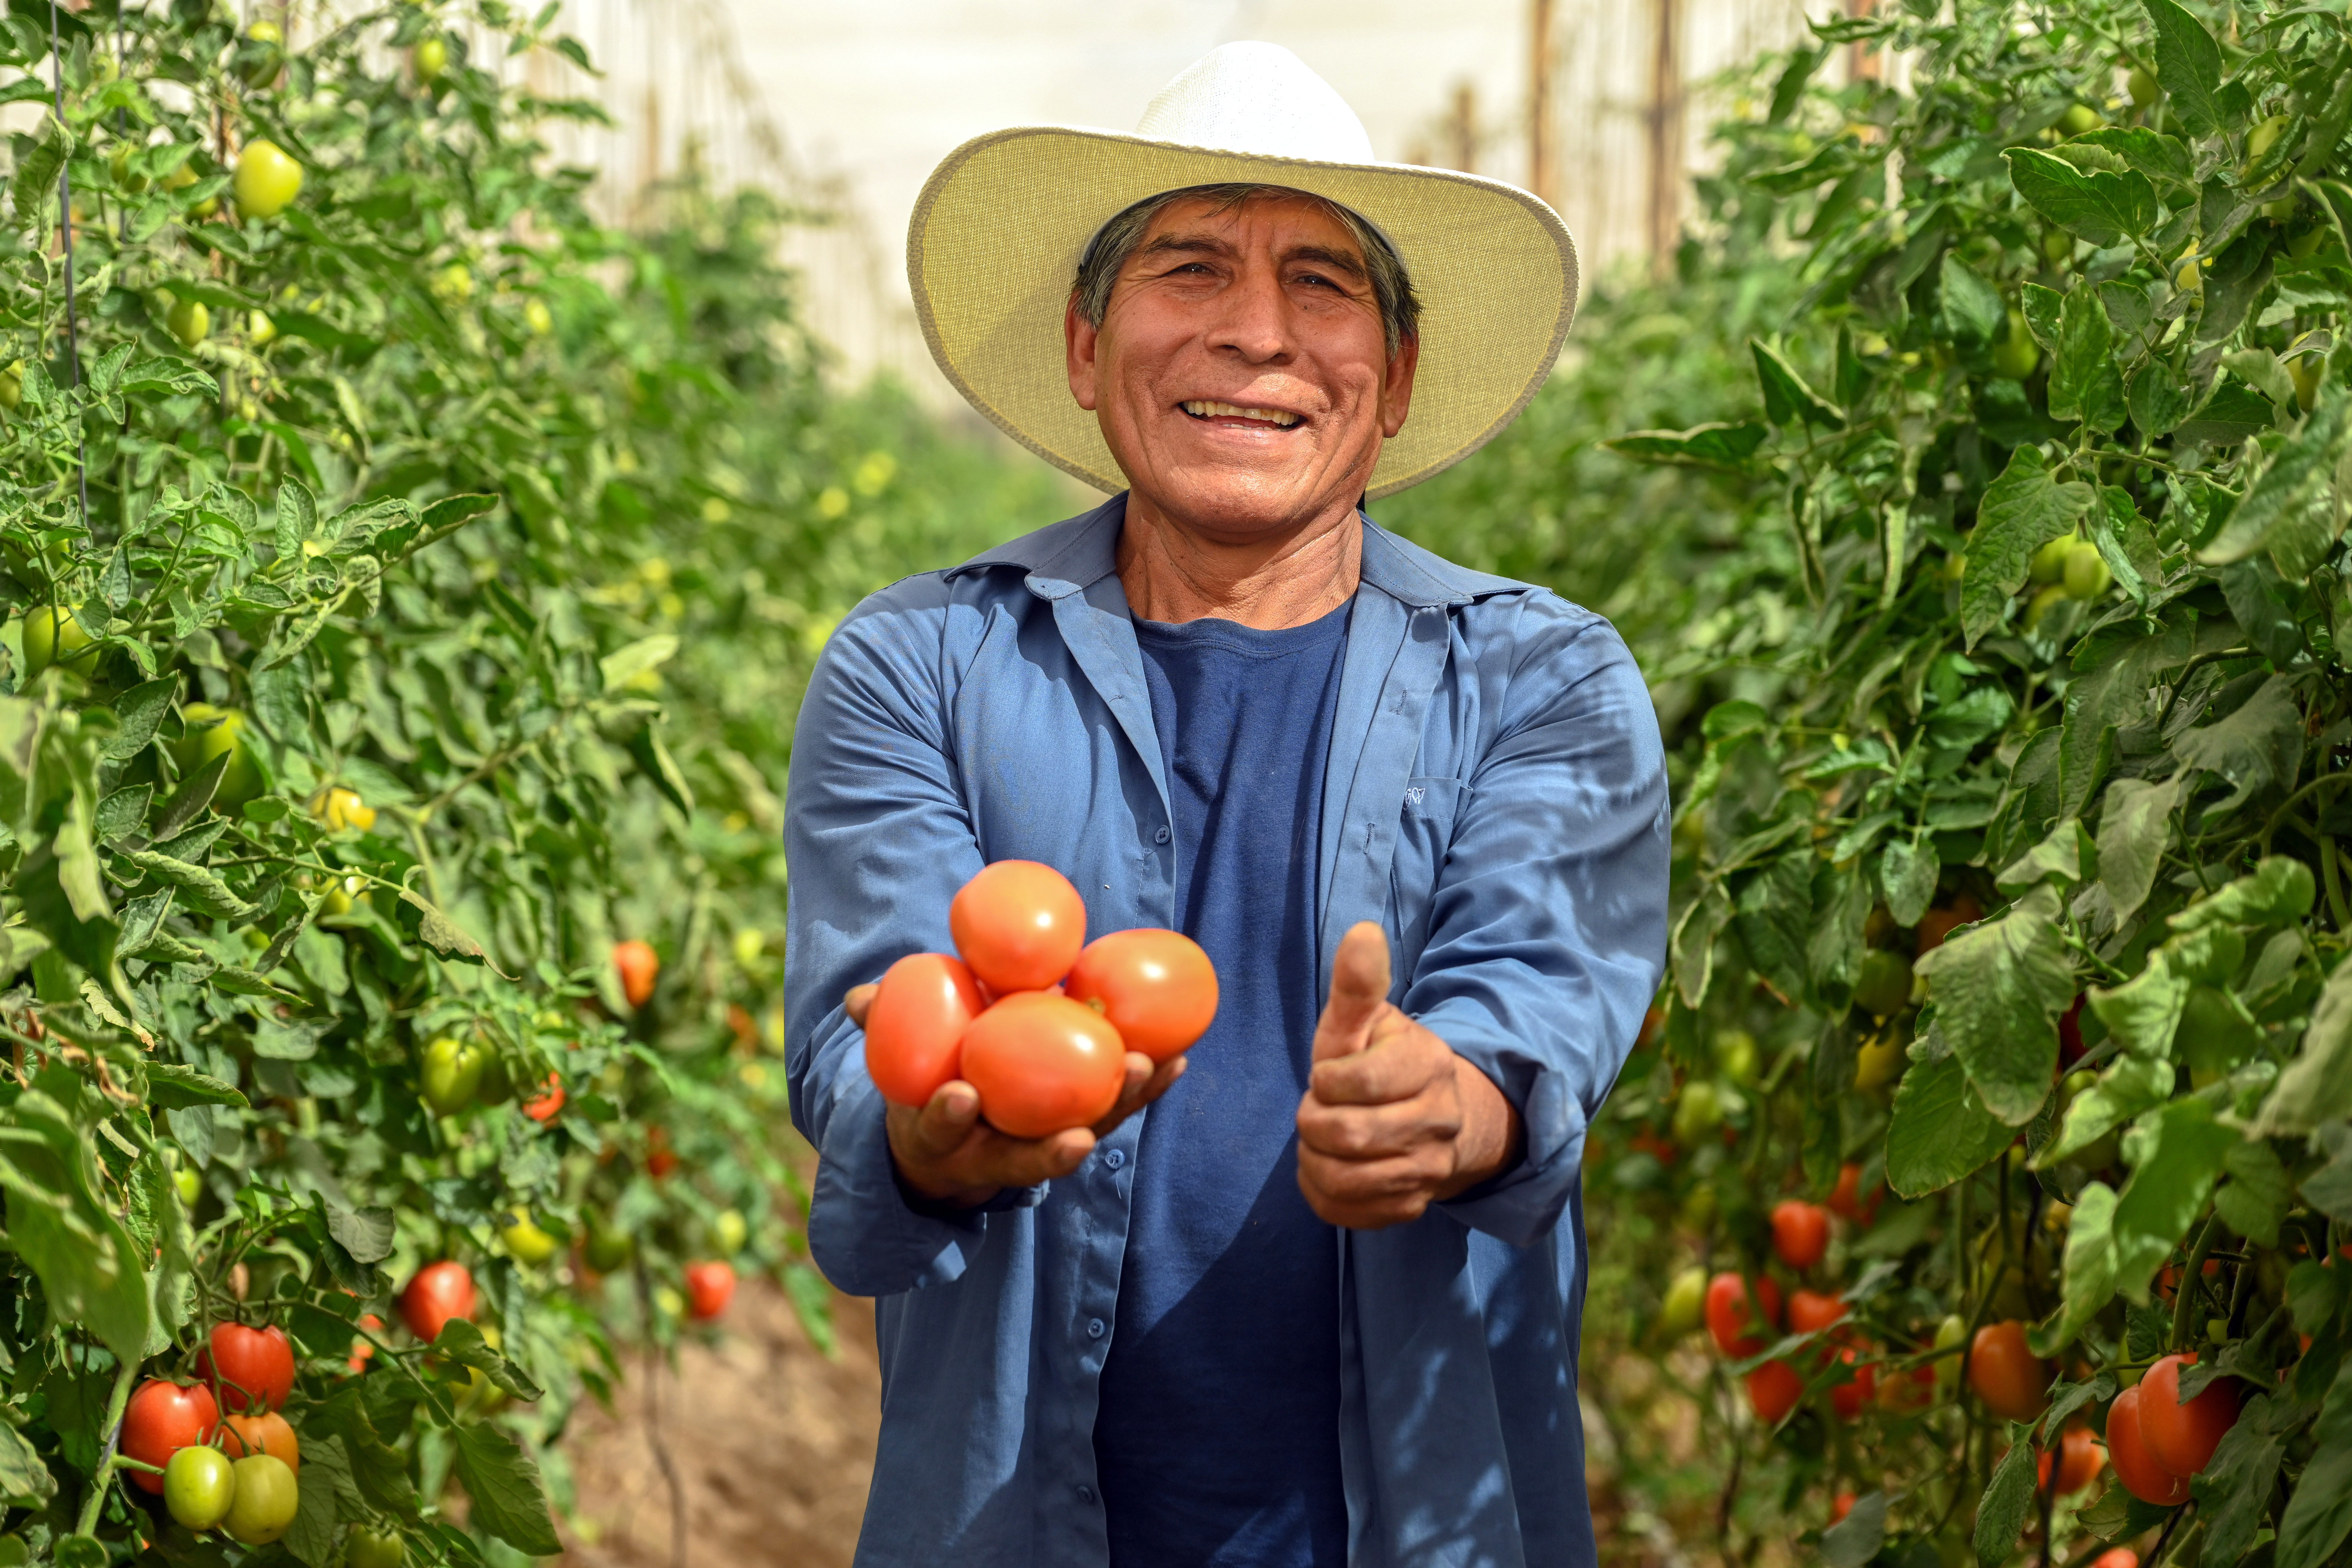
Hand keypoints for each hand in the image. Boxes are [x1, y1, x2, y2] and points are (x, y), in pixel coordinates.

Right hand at [845, 983, 1186, 1208]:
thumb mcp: (896, 1064)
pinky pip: (1115, 1110)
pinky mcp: (1081, 1124)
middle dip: (1056, 1147)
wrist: (955, 1135)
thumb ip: (880, 1025)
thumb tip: (860, 1000)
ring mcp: (1040, 1143)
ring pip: (1083, 1133)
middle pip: (1028, 1154)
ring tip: (1146, 1069)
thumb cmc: (926, 1082)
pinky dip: (1144, 1089)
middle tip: (1082, 1131)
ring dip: (1116, 1107)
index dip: (948, 1115)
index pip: (942, 1128)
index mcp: (942, 1132)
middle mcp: (994, 1151)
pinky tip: (1177, 1059)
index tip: (959, 1096)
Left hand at [1295, 923, 1522, 1228]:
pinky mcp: (1412, 1206)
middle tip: (1318, 1110)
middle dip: (1313, 1122)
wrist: (1425, 1116)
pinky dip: (1322, 1190)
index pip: (1354, 1082)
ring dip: (1314, 1158)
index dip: (1324, 1081)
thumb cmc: (1378, 1060)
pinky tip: (1330, 1165)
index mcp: (1429, 1064)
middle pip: (1347, 1135)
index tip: (1328, 1075)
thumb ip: (1357, 984)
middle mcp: (1440, 1119)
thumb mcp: (1363, 1021)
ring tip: (1323, 1137)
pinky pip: (1346, 1211)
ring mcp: (1430, 1168)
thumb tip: (1362, 932)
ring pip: (1343, 1179)